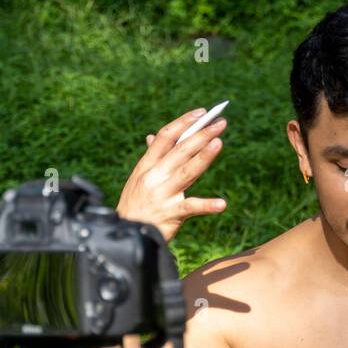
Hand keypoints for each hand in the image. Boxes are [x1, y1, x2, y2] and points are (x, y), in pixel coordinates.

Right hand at [115, 108, 228, 243]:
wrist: (125, 234)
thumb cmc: (135, 205)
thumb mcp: (138, 179)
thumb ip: (150, 158)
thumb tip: (151, 137)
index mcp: (146, 166)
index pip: (165, 137)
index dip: (183, 123)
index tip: (201, 113)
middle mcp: (154, 176)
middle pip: (180, 150)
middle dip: (201, 135)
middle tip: (220, 123)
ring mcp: (162, 194)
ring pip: (187, 171)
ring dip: (204, 156)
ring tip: (219, 143)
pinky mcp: (170, 214)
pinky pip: (191, 207)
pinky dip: (207, 206)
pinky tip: (222, 204)